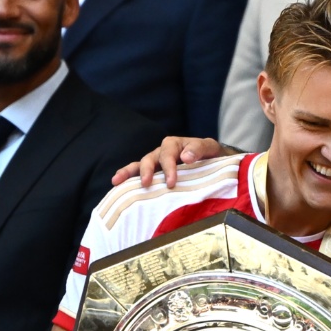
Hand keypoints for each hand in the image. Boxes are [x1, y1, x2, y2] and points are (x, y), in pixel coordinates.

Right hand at [111, 136, 231, 188]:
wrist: (214, 161)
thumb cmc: (210, 154)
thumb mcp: (210, 147)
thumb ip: (199, 148)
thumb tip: (186, 157)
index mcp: (174, 144)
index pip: (167, 154)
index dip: (168, 168)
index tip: (171, 183)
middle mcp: (162, 152)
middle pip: (150, 159)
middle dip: (147, 171)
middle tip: (146, 184)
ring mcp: (156, 164)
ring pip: (139, 165)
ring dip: (128, 173)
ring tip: (116, 180)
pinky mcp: (154, 174)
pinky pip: (138, 175)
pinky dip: (128, 179)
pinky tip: (117, 186)